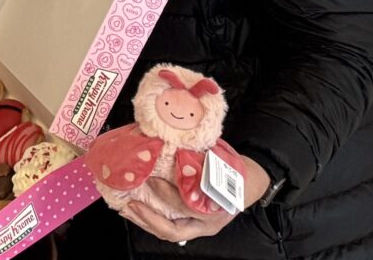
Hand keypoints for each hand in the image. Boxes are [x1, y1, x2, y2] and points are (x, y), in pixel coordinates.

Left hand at [122, 156, 269, 244]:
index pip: (189, 206)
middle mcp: (208, 223)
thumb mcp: (218, 162)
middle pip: (177, 231)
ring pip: (171, 233)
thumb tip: (167, 139)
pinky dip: (151, 221)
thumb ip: (197, 158)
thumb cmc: (230, 169)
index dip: (169, 195)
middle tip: (132, 203)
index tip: (152, 179)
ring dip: (146, 223)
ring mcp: (200, 227)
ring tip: (126, 209)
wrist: (246, 183)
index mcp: (216, 205)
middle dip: (151, 219)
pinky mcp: (192, 226)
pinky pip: (170, 228)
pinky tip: (136, 210)